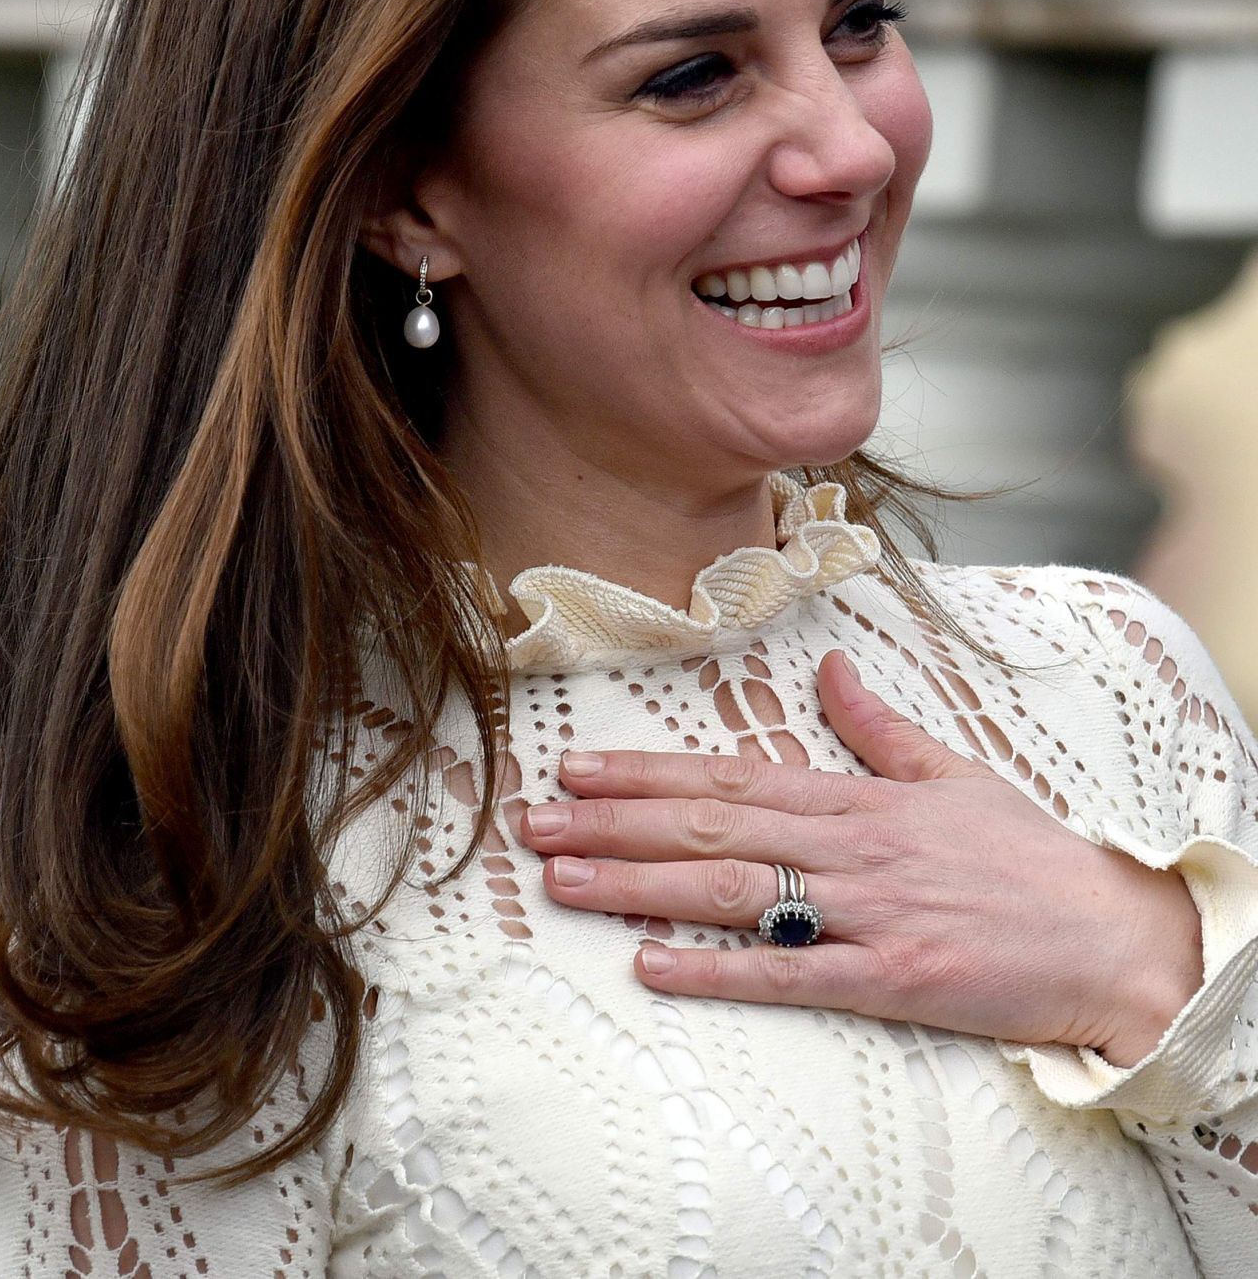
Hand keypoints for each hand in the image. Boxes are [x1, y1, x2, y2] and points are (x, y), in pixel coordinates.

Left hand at [514, 651, 1203, 1062]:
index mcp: (859, 798)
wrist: (1111, 937)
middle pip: (713, 829)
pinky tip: (651, 966)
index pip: (733, 777)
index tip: (578, 769)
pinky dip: (717, 972)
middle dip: (616, 824)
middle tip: (536, 822)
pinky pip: (789, 976)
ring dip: (640, 886)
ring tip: (563, 881)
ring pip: (734, 892)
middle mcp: (850, 847)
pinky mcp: (889, 981)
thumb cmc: (1028, 856)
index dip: (649, 773)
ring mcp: (866, 914)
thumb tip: (833, 667)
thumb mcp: (954, 774)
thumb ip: (879, 727)